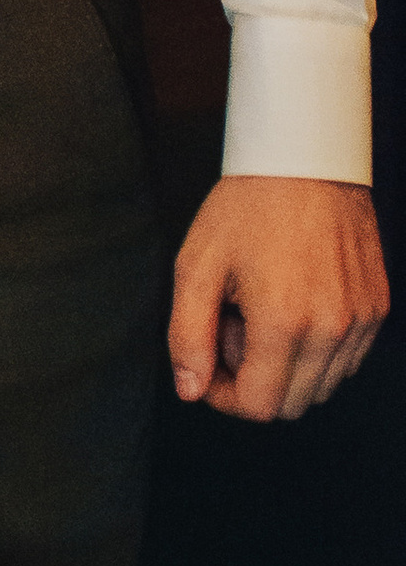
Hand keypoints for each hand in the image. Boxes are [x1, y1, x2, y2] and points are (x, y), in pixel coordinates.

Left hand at [168, 176, 387, 419]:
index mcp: (284, 321)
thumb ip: (187, 335)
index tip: (209, 363)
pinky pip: (346, 359)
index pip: (259, 406)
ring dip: (287, 367)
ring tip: (263, 311)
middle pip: (291, 404)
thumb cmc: (246, 207)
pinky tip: (295, 305)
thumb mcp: (197, 264)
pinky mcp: (378, 308)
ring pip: (322, 386)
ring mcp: (362, 320)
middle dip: (253, 380)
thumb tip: (190, 391)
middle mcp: (332, 329)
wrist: (306, 159)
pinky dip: (317, 350)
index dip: (225, 396)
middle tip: (233, 327)